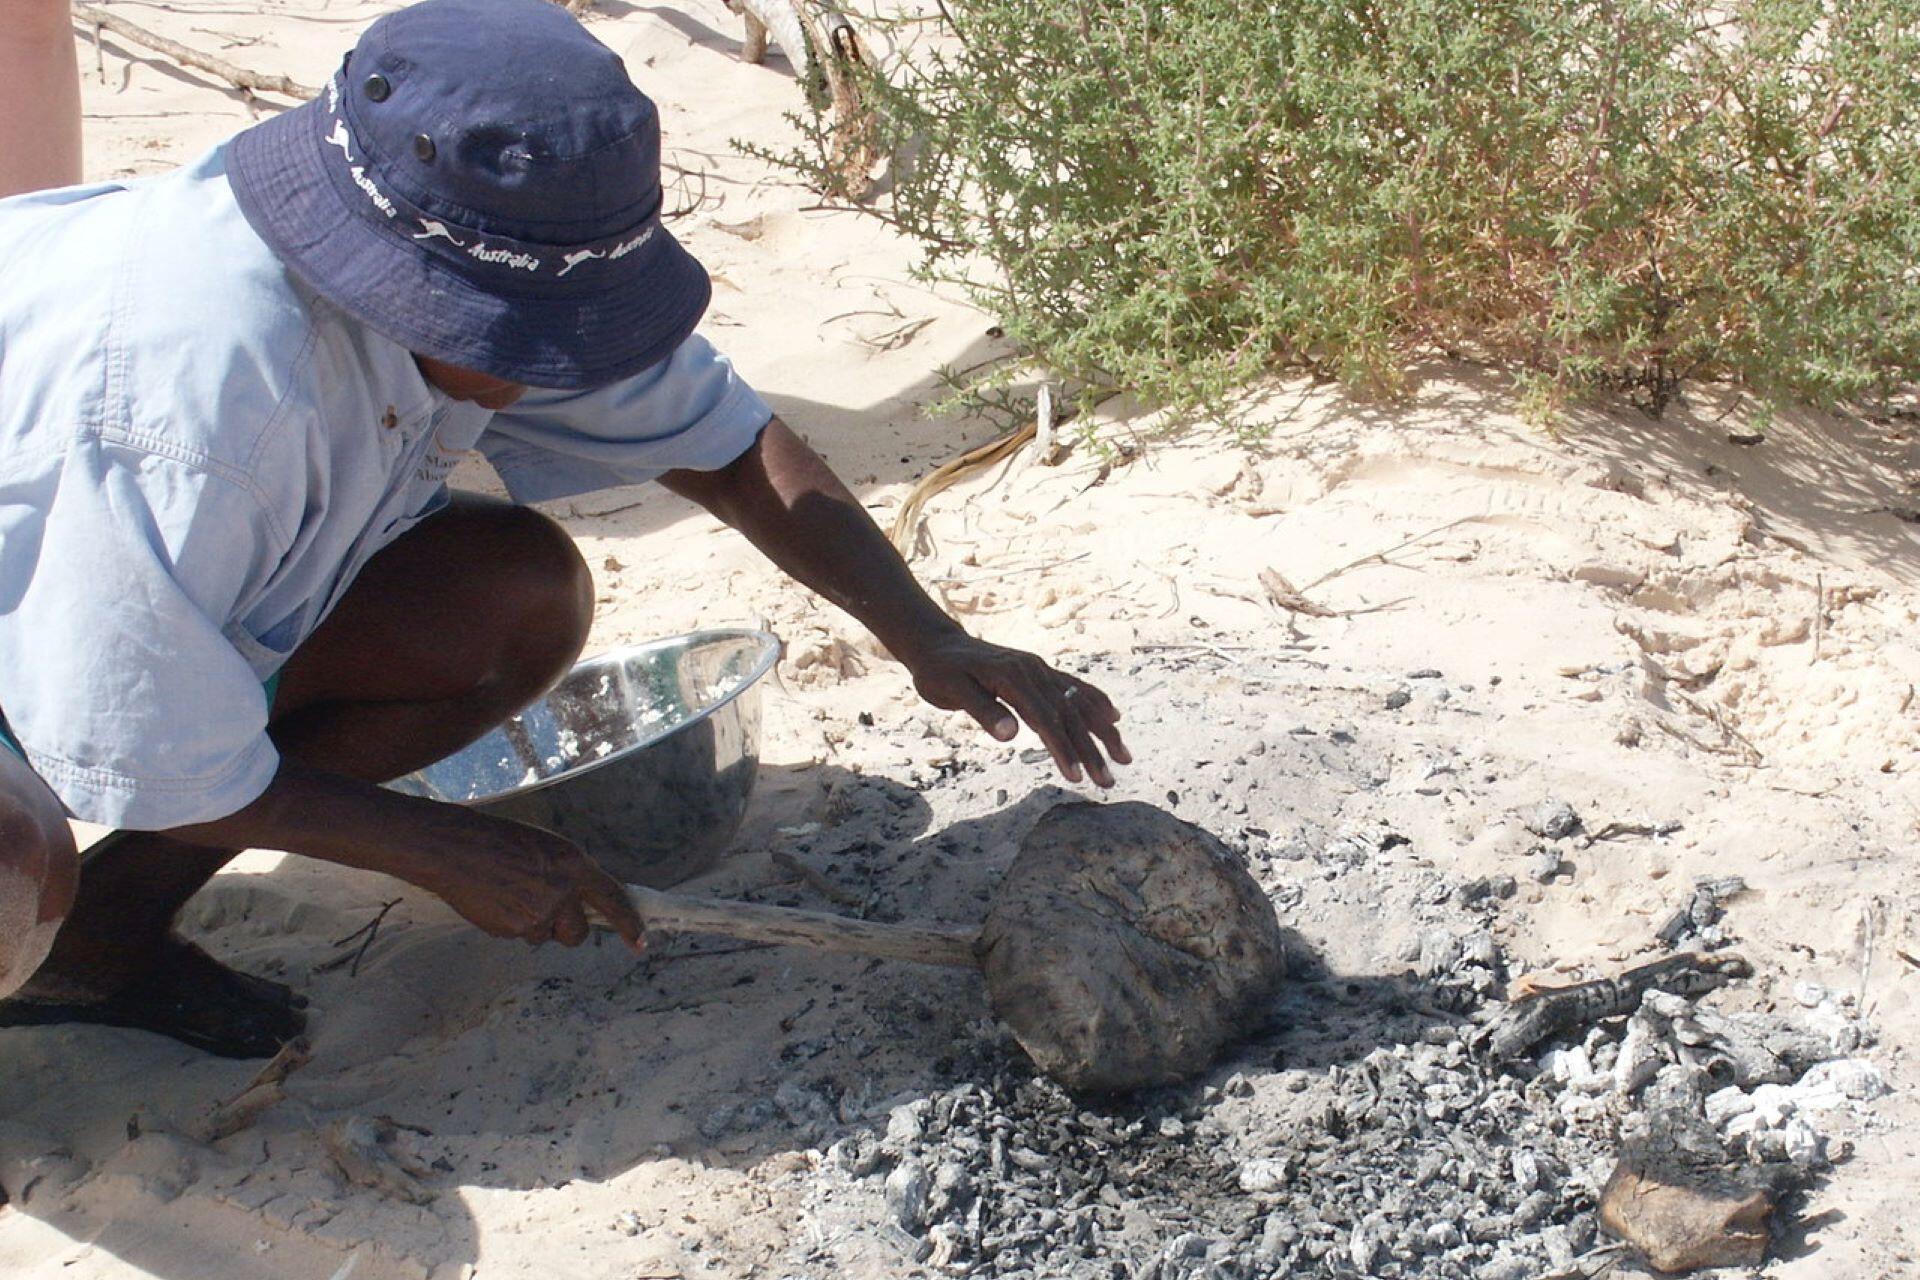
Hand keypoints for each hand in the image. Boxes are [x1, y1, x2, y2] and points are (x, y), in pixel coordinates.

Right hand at [421, 817, 644, 949]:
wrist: (456, 848)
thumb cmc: (499, 840)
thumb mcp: (547, 849)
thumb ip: (570, 875)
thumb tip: (582, 903)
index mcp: (574, 864)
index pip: (613, 899)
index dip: (629, 924)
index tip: (641, 943)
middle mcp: (562, 891)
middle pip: (578, 934)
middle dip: (566, 929)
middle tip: (544, 908)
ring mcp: (537, 913)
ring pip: (545, 936)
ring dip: (533, 924)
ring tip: (510, 894)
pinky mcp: (513, 928)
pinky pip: (520, 936)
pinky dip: (510, 924)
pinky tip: (496, 901)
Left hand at [903, 632, 1131, 786]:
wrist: (938, 644)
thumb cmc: (940, 671)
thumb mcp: (951, 691)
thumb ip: (983, 711)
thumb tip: (1010, 734)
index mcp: (1013, 677)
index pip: (1045, 719)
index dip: (1063, 749)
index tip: (1077, 776)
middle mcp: (1033, 671)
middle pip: (1069, 714)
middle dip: (1091, 749)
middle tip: (1107, 782)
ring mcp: (1039, 670)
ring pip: (1078, 703)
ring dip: (1103, 731)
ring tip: (1125, 757)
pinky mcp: (1039, 672)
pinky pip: (1074, 688)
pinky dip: (1096, 702)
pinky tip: (1113, 716)